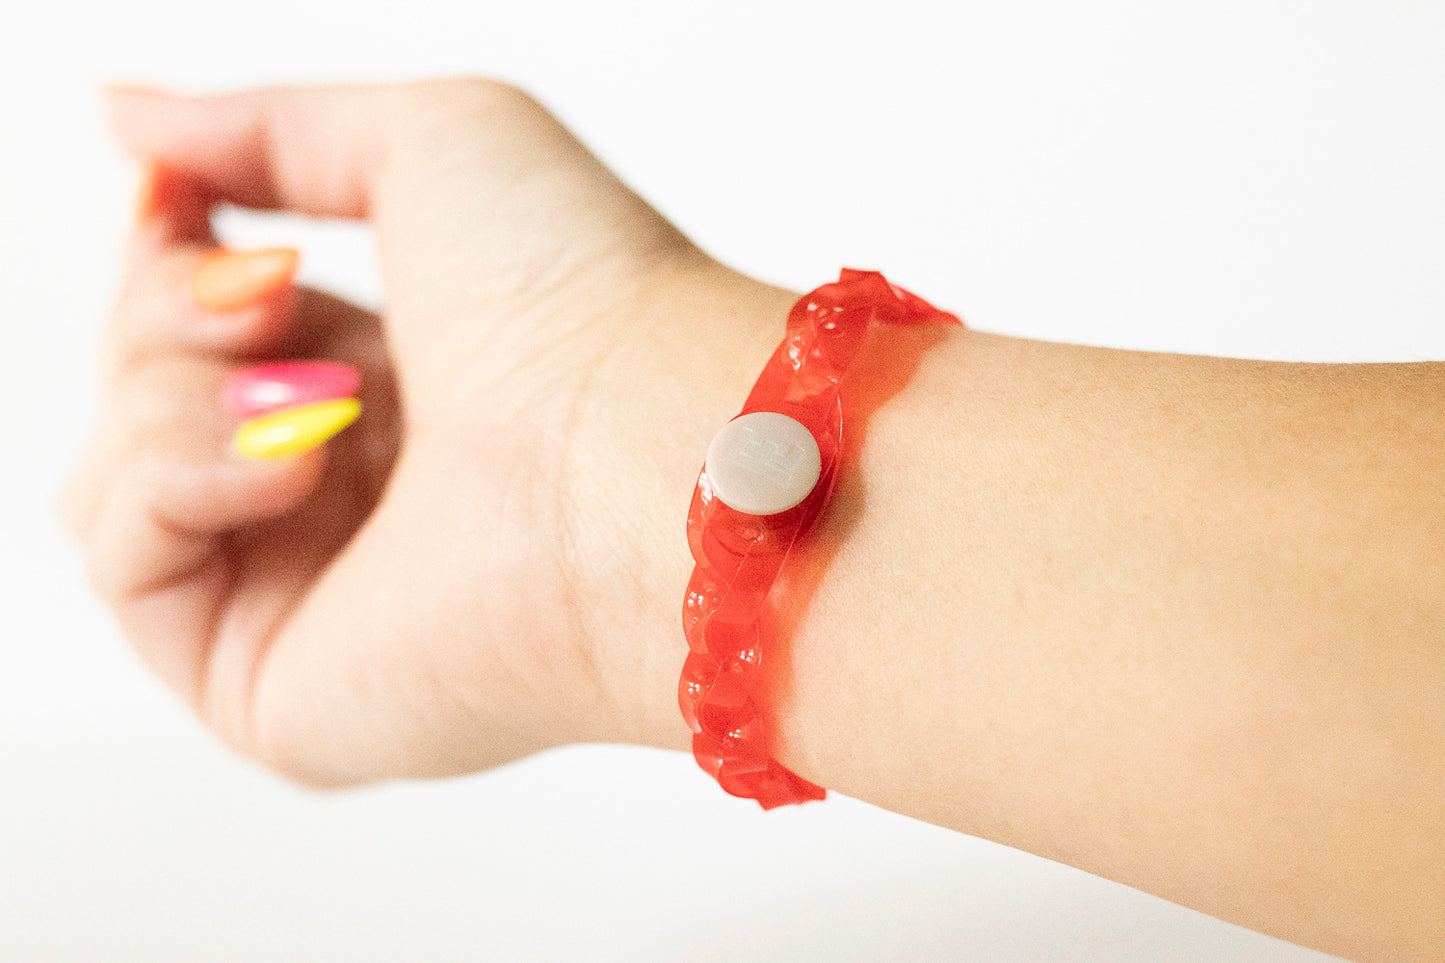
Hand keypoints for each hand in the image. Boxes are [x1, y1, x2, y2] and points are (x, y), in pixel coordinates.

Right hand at [64, 80, 790, 785]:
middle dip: (171, 313)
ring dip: (174, 394)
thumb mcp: (430, 142)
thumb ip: (267, 128)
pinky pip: (122, 562)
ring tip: (318, 400)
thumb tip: (123, 114)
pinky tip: (289, 472)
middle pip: (144, 389)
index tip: (174, 197)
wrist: (644, 457)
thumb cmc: (582, 299)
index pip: (210, 326)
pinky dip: (172, 480)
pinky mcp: (273, 692)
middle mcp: (350, 494)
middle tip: (273, 295)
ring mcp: (309, 594)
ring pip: (115, 469)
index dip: (172, 258)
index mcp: (396, 384)